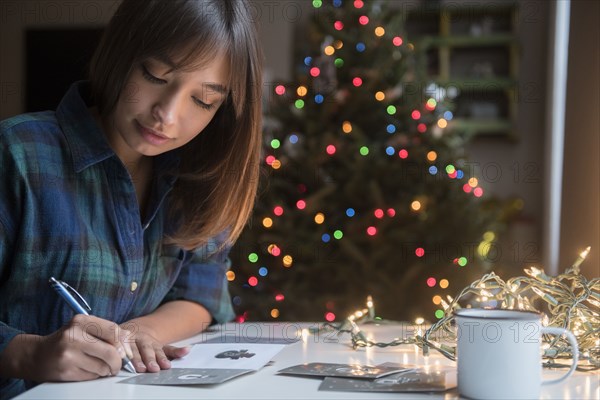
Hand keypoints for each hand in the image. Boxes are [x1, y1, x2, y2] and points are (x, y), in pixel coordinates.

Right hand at [0, 314, 133, 381]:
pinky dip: (95, 375)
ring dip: (106, 370)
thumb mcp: (83, 328)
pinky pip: (92, 376)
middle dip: (118, 362)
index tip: (126, 351)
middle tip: (117, 365)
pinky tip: (86, 369)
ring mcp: (68, 354)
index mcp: (81, 321)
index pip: (113, 330)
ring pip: (103, 367)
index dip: (124, 344)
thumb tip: (128, 344)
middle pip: (111, 352)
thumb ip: (105, 332)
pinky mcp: (66, 371)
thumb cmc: (65, 341)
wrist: (35, 355)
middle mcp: (73, 335)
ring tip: (98, 366)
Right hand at [119, 322, 190, 372]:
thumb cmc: (147, 343)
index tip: (166, 366)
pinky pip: (117, 348)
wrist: (133, 328)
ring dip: (135, 359)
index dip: (162, 359)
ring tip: (140, 368)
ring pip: (132, 350)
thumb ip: (173, 351)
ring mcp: (129, 340)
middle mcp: (141, 340)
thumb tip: (188, 350)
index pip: (159, 351)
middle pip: (146, 350)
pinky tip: (118, 359)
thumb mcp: (160, 346)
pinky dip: (118, 354)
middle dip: (150, 359)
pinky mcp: (117, 341)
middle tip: (153, 369)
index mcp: (152, 342)